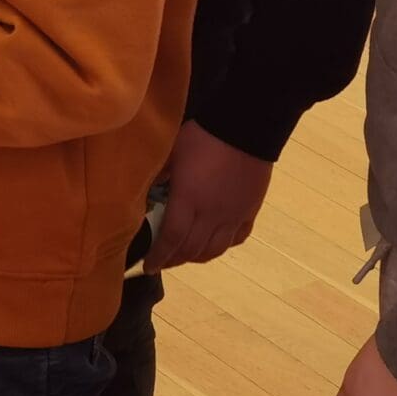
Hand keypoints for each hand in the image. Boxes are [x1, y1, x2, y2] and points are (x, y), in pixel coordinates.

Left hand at [147, 120, 274, 270]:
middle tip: (163, 262)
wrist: (244, 128)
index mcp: (188, 202)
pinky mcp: (250, 211)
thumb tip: (146, 193)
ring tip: (186, 256)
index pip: (171, 239)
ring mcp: (233, 215)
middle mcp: (211, 215)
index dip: (159, 257)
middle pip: (192, 249)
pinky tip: (215, 243)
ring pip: (215, 249)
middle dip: (175, 260)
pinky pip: (237, 237)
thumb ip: (158, 176)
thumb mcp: (171, 153)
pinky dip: (223, 245)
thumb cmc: (202, 137)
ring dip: (197, 257)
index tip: (148, 267)